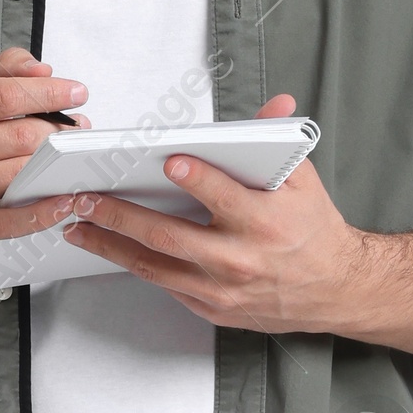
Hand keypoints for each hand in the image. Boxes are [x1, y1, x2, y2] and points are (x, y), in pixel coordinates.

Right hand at [0, 47, 91, 254]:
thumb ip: (2, 70)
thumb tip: (41, 70)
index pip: (5, 95)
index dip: (48, 93)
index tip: (77, 93)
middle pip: (20, 135)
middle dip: (56, 131)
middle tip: (72, 131)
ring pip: (21, 172)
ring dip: (54, 165)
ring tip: (66, 158)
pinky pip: (12, 220)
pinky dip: (44, 211)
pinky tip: (63, 201)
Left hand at [59, 97, 366, 329]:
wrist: (335, 290)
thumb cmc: (313, 231)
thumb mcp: (302, 181)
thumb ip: (279, 141)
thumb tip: (276, 104)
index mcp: (265, 223)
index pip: (225, 198)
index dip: (198, 179)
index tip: (170, 162)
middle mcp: (240, 259)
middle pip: (170, 236)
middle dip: (122, 216)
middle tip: (87, 198)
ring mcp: (223, 290)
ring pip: (155, 266)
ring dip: (110, 245)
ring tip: (77, 225)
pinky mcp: (212, 308)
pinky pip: (165, 285)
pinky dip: (135, 264)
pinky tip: (108, 246)